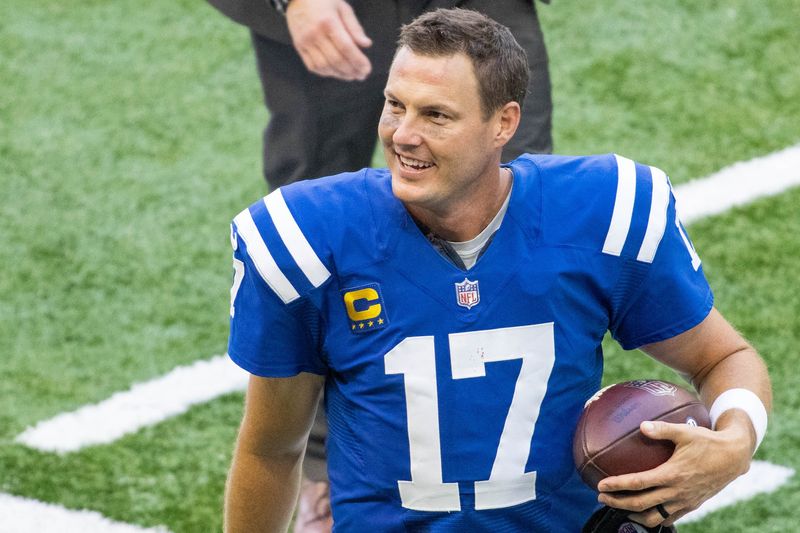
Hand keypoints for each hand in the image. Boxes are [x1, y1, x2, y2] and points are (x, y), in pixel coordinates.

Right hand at [286, 0, 372, 80]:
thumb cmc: (323, 0)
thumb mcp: (343, 8)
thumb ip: (354, 27)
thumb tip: (366, 45)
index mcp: (329, 22)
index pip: (346, 47)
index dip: (358, 61)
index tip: (367, 69)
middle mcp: (315, 34)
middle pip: (336, 60)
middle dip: (351, 71)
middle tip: (361, 75)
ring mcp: (305, 42)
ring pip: (324, 66)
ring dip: (340, 75)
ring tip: (351, 76)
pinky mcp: (298, 47)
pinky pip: (312, 66)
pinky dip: (326, 73)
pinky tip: (336, 72)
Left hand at [596, 417, 752, 527]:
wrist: (734, 458)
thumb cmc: (707, 441)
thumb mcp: (685, 432)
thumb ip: (662, 429)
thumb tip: (641, 426)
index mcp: (672, 474)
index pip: (638, 483)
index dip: (618, 486)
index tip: (601, 485)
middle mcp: (677, 492)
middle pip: (640, 504)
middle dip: (618, 503)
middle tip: (601, 497)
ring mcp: (684, 502)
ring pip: (654, 517)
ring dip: (633, 514)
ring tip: (618, 507)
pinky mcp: (691, 506)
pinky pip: (668, 518)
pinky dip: (652, 519)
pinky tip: (641, 512)